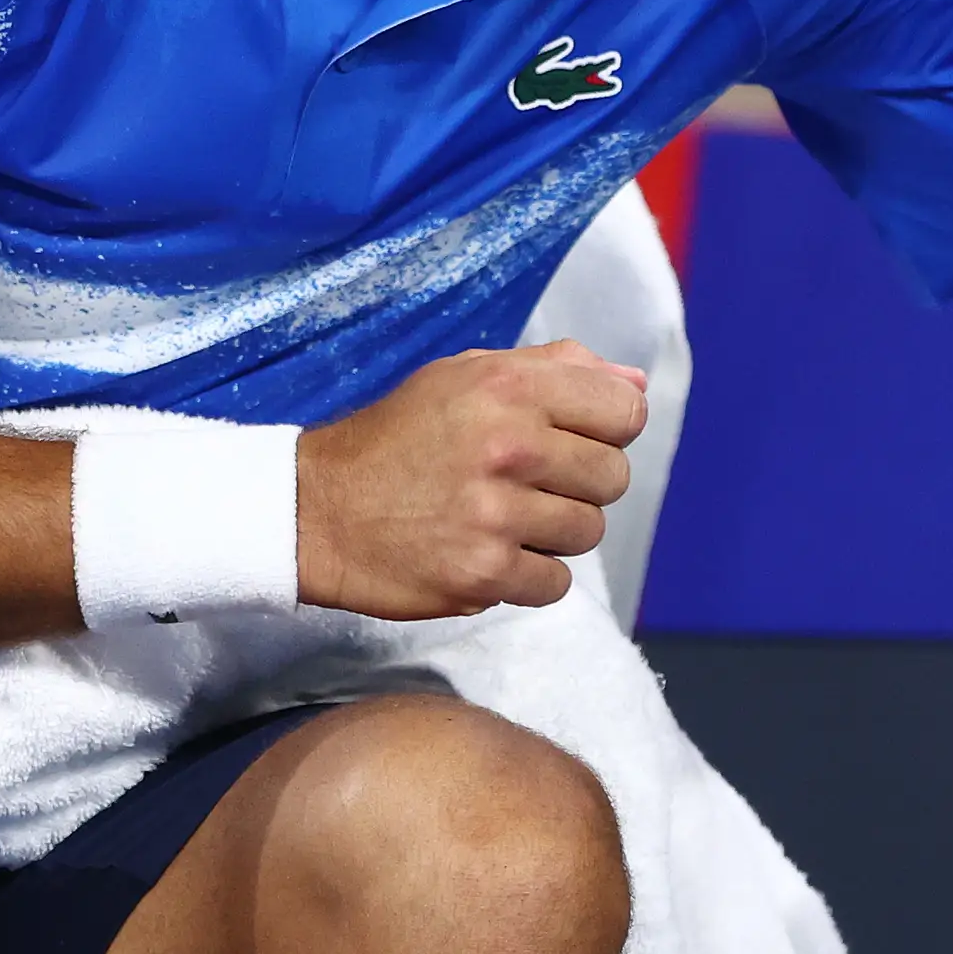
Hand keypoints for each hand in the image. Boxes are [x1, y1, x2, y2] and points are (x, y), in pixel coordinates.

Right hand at [293, 338, 648, 619]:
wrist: (316, 509)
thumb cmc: (399, 436)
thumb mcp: (467, 375)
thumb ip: (558, 370)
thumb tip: (636, 384)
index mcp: (511, 387)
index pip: (625, 412)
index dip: (608, 429)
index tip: (575, 440)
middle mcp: (510, 446)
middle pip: (613, 476)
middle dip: (580, 484)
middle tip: (530, 484)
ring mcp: (497, 515)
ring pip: (588, 531)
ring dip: (555, 532)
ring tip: (505, 518)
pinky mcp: (482, 574)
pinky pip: (555, 583)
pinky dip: (530, 576)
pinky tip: (491, 554)